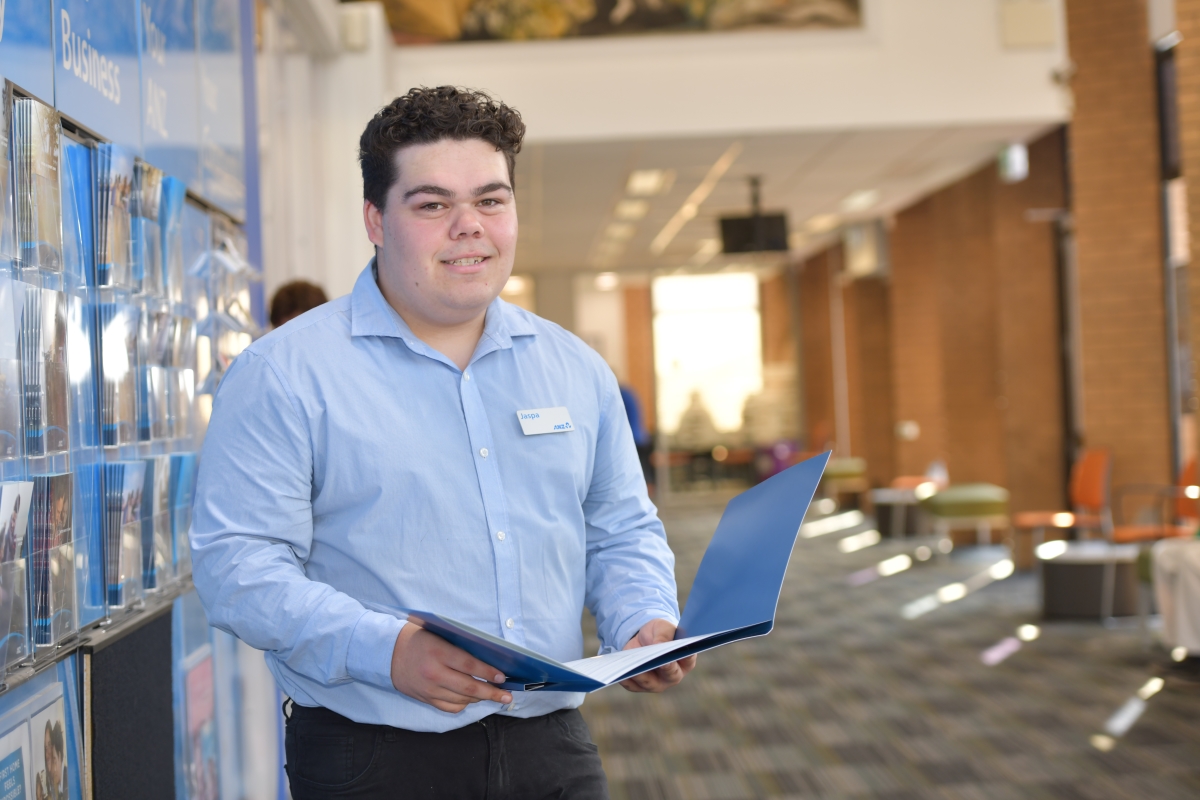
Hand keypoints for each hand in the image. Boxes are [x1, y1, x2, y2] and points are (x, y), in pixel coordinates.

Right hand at [390, 623, 512, 712]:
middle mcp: (434, 673)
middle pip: (469, 688)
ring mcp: (429, 689)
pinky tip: (471, 699)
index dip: (488, 673)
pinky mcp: (425, 699)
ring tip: (493, 696)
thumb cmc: (418, 639)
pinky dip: (464, 705)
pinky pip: (450, 707)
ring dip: (480, 699)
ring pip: (461, 700)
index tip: (502, 677)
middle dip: (491, 693)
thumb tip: (488, 658)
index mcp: (438, 653)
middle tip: (507, 696)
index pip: (469, 665)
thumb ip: (459, 647)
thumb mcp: (439, 635)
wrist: (388, 653)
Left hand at [619, 618, 696, 692]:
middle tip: (659, 663)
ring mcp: (657, 683)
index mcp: (685, 659)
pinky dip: (626, 679)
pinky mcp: (640, 685)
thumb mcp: (662, 627)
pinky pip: (633, 685)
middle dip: (665, 669)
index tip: (675, 655)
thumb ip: (664, 634)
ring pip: (650, 683)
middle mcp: (674, 675)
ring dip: (641, 675)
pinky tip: (620, 672)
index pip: (688, 659)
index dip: (683, 658)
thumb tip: (660, 644)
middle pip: (671, 675)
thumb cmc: (659, 632)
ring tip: (633, 666)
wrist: (642, 637)